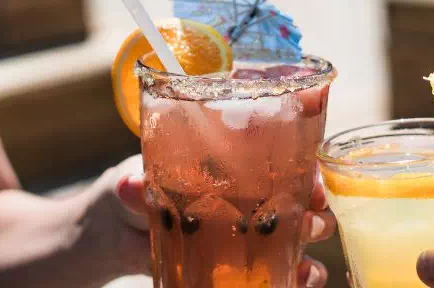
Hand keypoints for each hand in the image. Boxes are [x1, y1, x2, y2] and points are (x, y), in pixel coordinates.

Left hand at [113, 156, 336, 286]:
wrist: (118, 234)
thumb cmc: (135, 192)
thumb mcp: (133, 183)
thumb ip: (135, 185)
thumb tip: (132, 185)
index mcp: (235, 164)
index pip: (285, 159)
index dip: (306, 169)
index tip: (311, 183)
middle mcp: (253, 195)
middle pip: (303, 200)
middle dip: (315, 213)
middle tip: (308, 224)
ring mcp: (253, 232)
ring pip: (302, 237)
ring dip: (311, 249)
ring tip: (305, 263)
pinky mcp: (246, 265)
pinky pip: (283, 271)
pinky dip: (298, 278)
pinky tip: (296, 282)